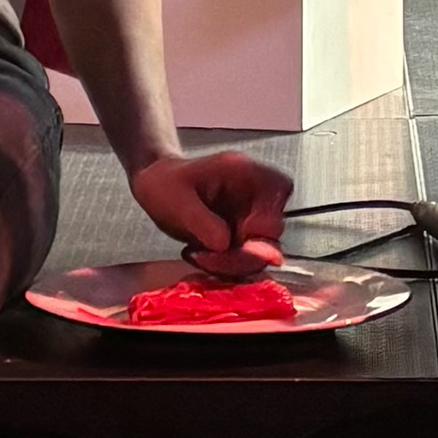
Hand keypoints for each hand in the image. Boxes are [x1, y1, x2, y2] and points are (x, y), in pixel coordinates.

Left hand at [127, 149, 289, 274]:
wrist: (156, 188)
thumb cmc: (165, 185)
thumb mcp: (177, 201)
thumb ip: (204, 223)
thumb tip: (225, 245)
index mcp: (245, 172)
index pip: (280, 191)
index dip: (264, 219)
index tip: (236, 234)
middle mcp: (255, 194)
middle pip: (272, 233)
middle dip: (240, 253)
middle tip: (204, 254)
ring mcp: (251, 216)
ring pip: (260, 253)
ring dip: (230, 263)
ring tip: (196, 253)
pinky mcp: (243, 236)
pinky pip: (246, 259)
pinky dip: (224, 265)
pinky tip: (200, 254)